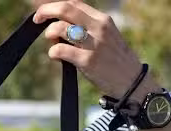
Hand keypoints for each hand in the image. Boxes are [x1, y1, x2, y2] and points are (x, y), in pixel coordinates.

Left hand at [33, 1, 147, 98]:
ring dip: (50, 34)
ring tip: (54, 43)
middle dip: (46, 12)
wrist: (132, 83)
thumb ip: (88, 28)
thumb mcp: (107, 37)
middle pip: (65, 9)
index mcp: (103, 20)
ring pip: (60, 28)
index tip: (45, 12)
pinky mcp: (88, 61)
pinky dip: (53, 52)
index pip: (74, 4)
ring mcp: (93, 44)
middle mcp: (99, 28)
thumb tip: (61, 26)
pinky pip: (60, 50)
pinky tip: (56, 56)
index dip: (56, 6)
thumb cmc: (116, 62)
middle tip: (37, 20)